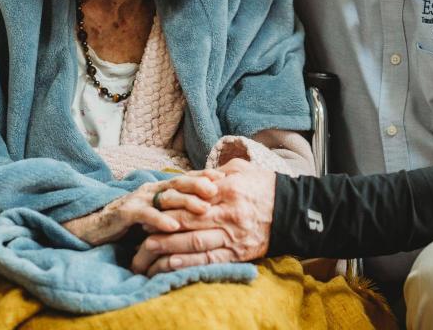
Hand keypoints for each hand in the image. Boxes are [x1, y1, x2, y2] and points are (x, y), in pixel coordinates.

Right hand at [62, 171, 221, 245]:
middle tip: (218, 188)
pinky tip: (174, 226)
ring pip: (165, 197)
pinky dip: (160, 220)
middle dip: (199, 184)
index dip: (204, 176)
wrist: (93, 227)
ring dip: (186, 201)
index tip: (225, 177)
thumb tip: (203, 207)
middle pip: (178, 182)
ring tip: (204, 207)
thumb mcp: (154, 213)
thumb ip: (173, 208)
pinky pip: (145, 215)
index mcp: (158, 188)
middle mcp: (149, 189)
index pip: (185, 178)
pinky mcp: (124, 213)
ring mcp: (137, 199)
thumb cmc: (128, 223)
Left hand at [131, 159, 275, 275]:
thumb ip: (215, 173)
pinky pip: (210, 260)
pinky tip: (170, 263)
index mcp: (228, 189)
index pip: (191, 198)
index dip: (168, 205)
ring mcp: (233, 236)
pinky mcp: (238, 253)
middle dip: (161, 229)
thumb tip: (192, 176)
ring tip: (147, 251)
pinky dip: (189, 263)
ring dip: (168, 248)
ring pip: (195, 243)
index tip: (150, 207)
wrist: (293, 211)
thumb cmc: (265, 187)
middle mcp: (228, 213)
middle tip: (139, 233)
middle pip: (187, 222)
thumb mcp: (242, 169)